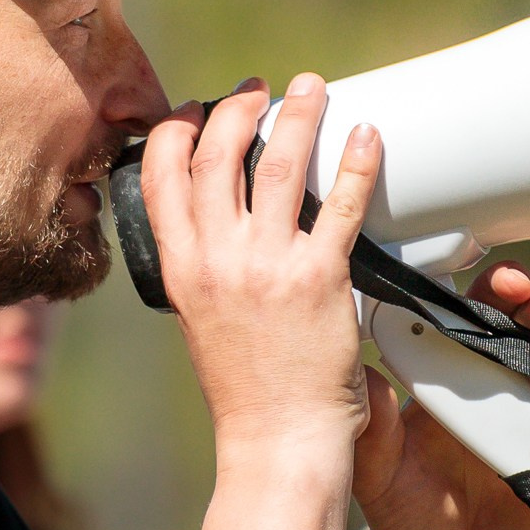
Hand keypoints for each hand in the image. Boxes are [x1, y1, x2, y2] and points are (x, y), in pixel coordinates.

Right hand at [142, 76, 380, 455]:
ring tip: (314, 89)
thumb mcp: (201, 318)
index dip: (178, 131)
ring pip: (281, 165)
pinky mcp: (320, 279)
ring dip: (300, 115)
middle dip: (238, 108)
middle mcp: (219, 259)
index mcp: (182, 268)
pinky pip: (342, 205)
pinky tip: (366, 135)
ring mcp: (269, 266)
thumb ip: (206, 267)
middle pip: (220, 155)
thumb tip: (221, 223)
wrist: (278, 440)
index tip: (195, 109)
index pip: (163, 176)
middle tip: (261, 90)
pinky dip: (356, 163)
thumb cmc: (247, 389)